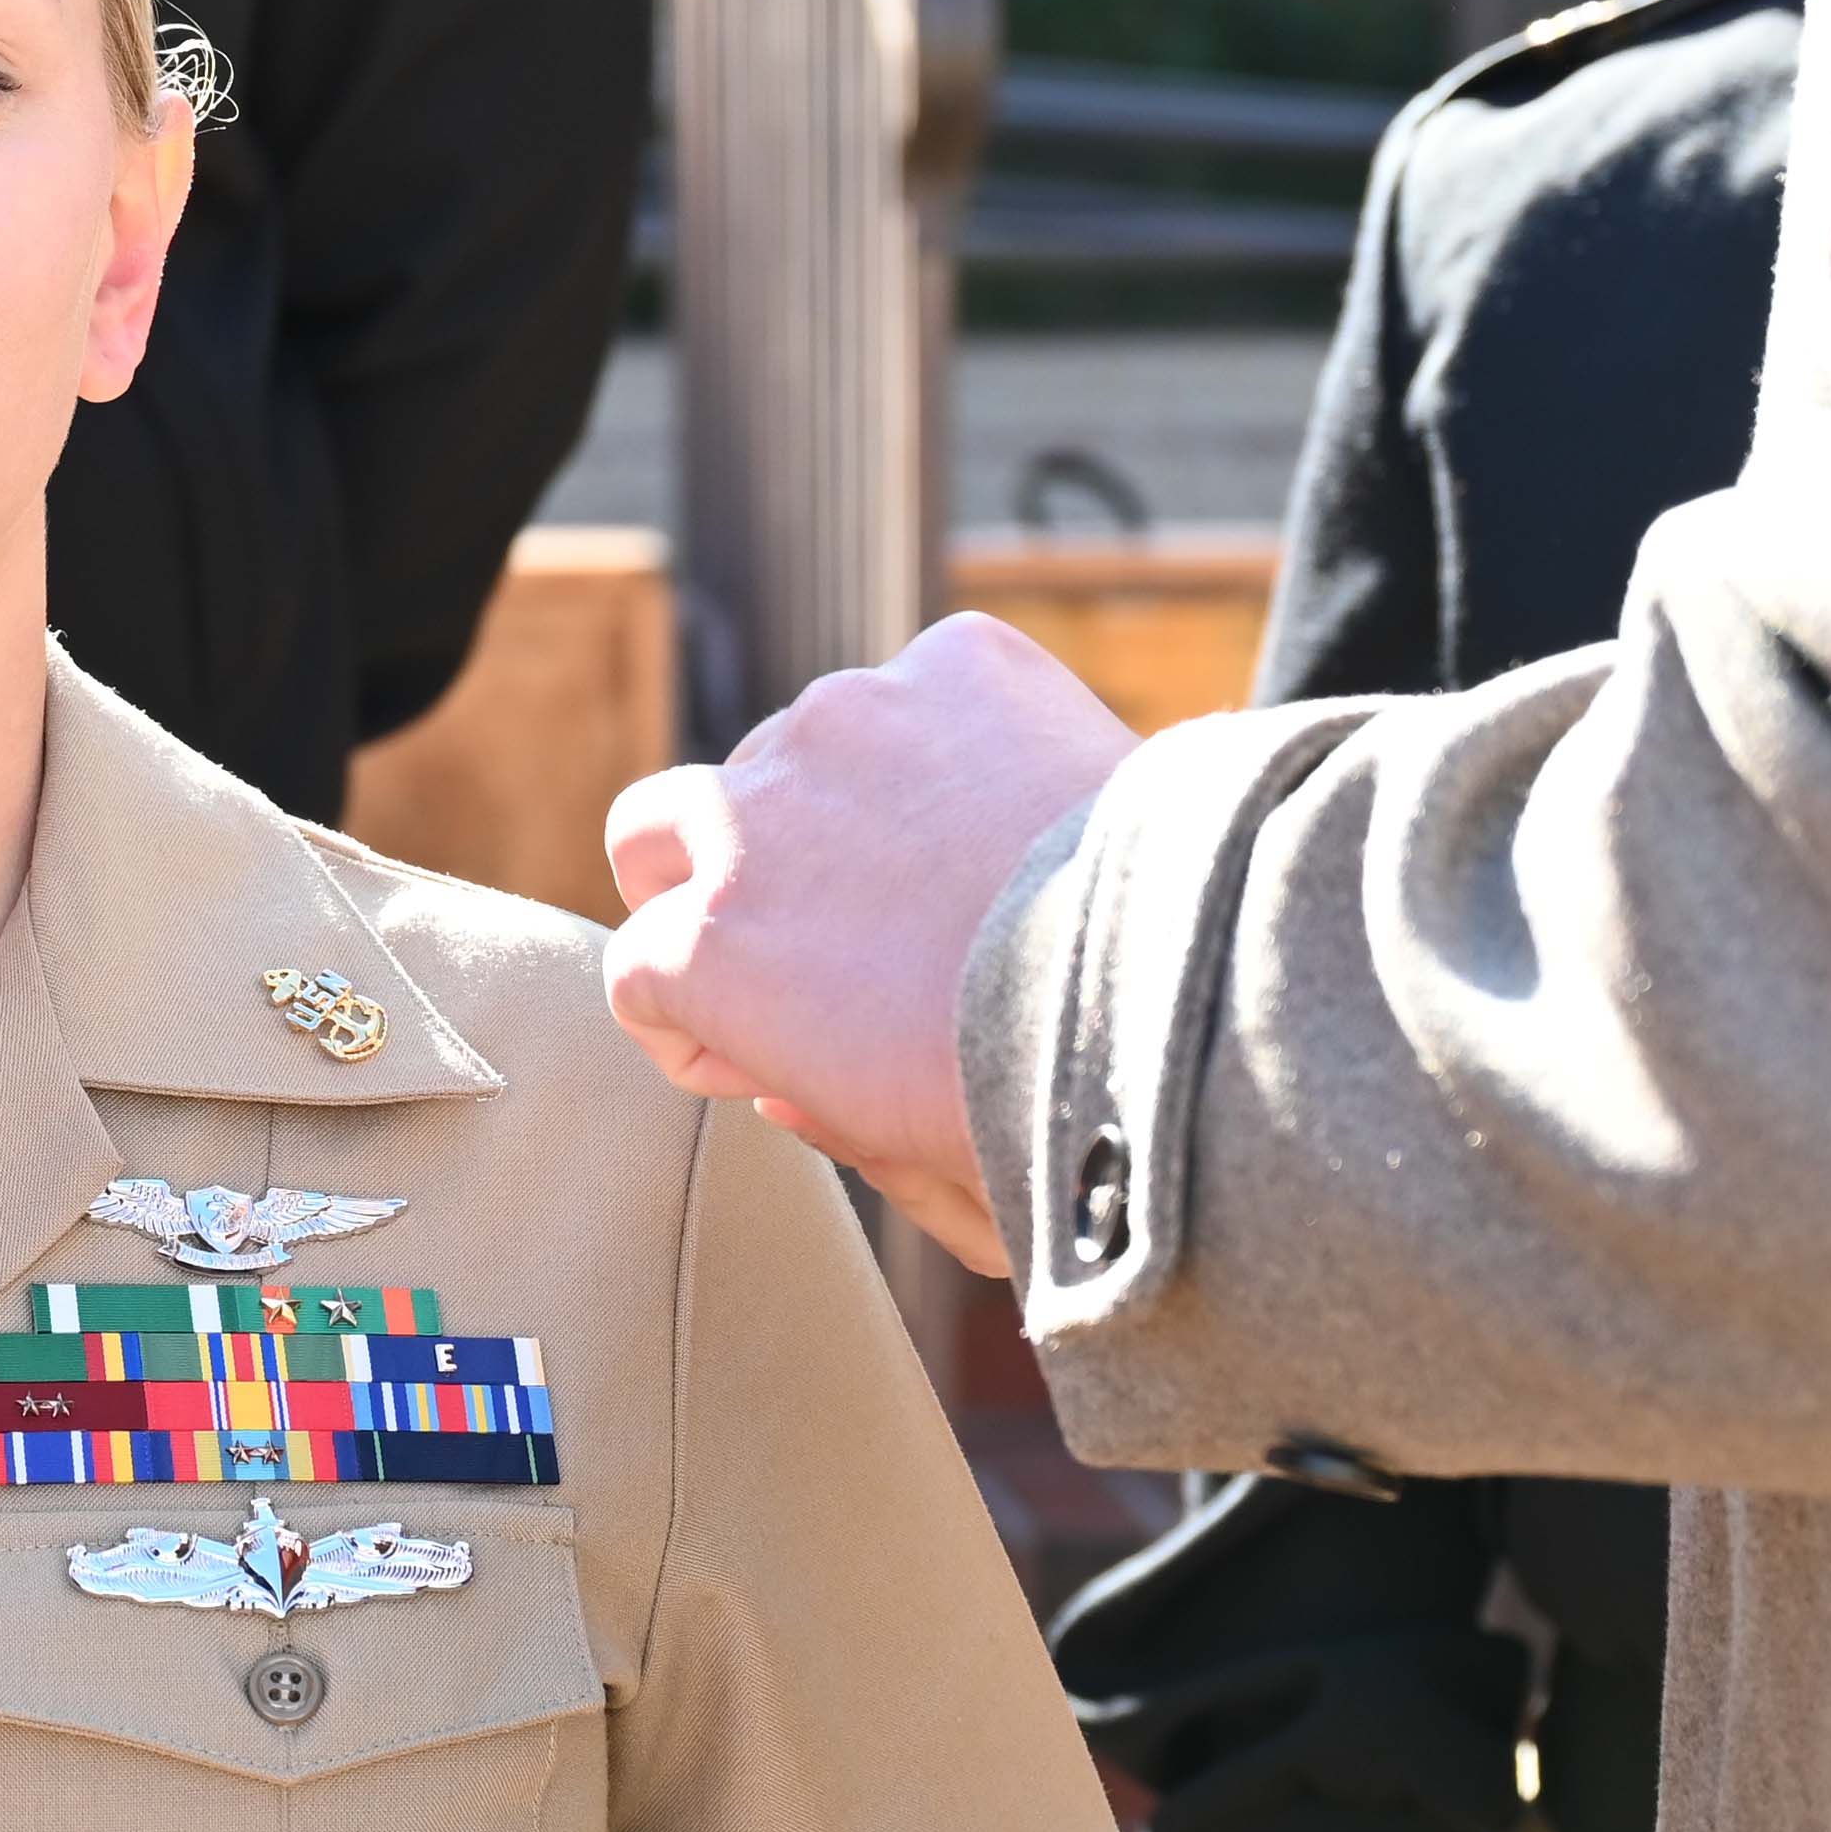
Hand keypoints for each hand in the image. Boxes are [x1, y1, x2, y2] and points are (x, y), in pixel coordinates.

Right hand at [595, 615, 1143, 1269]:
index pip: (637, 972)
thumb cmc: (1061, 1112)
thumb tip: (777, 1080)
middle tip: (811, 935)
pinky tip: (1034, 807)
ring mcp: (847, 718)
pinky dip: (963, 736)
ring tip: (964, 873)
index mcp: (706, 954)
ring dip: (847, 804)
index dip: (702, 1022)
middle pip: (657, 829)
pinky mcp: (955, 660)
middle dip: (705, 877)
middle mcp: (746, 814)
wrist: (1193, 981)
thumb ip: (818, 1125)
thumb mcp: (914, 1171)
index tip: (775, 1052)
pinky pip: (931, 687)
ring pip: (804, 749)